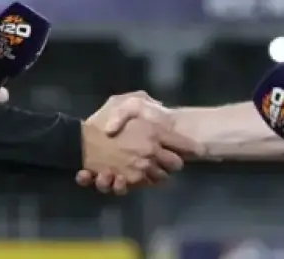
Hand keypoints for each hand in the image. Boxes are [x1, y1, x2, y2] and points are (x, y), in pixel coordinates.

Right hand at [76, 92, 202, 194]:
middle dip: (174, 162)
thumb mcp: (124, 102)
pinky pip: (146, 184)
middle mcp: (152, 151)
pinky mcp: (131, 181)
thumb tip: (159, 103)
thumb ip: (142, 100)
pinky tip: (138, 171)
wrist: (81, 143)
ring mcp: (142, 168)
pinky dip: (145, 181)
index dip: (194, 148)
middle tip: (169, 158)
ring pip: (162, 177)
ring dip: (160, 173)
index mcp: (154, 131)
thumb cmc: (103, 121)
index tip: (202, 150)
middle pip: (177, 164)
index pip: (184, 144)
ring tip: (152, 166)